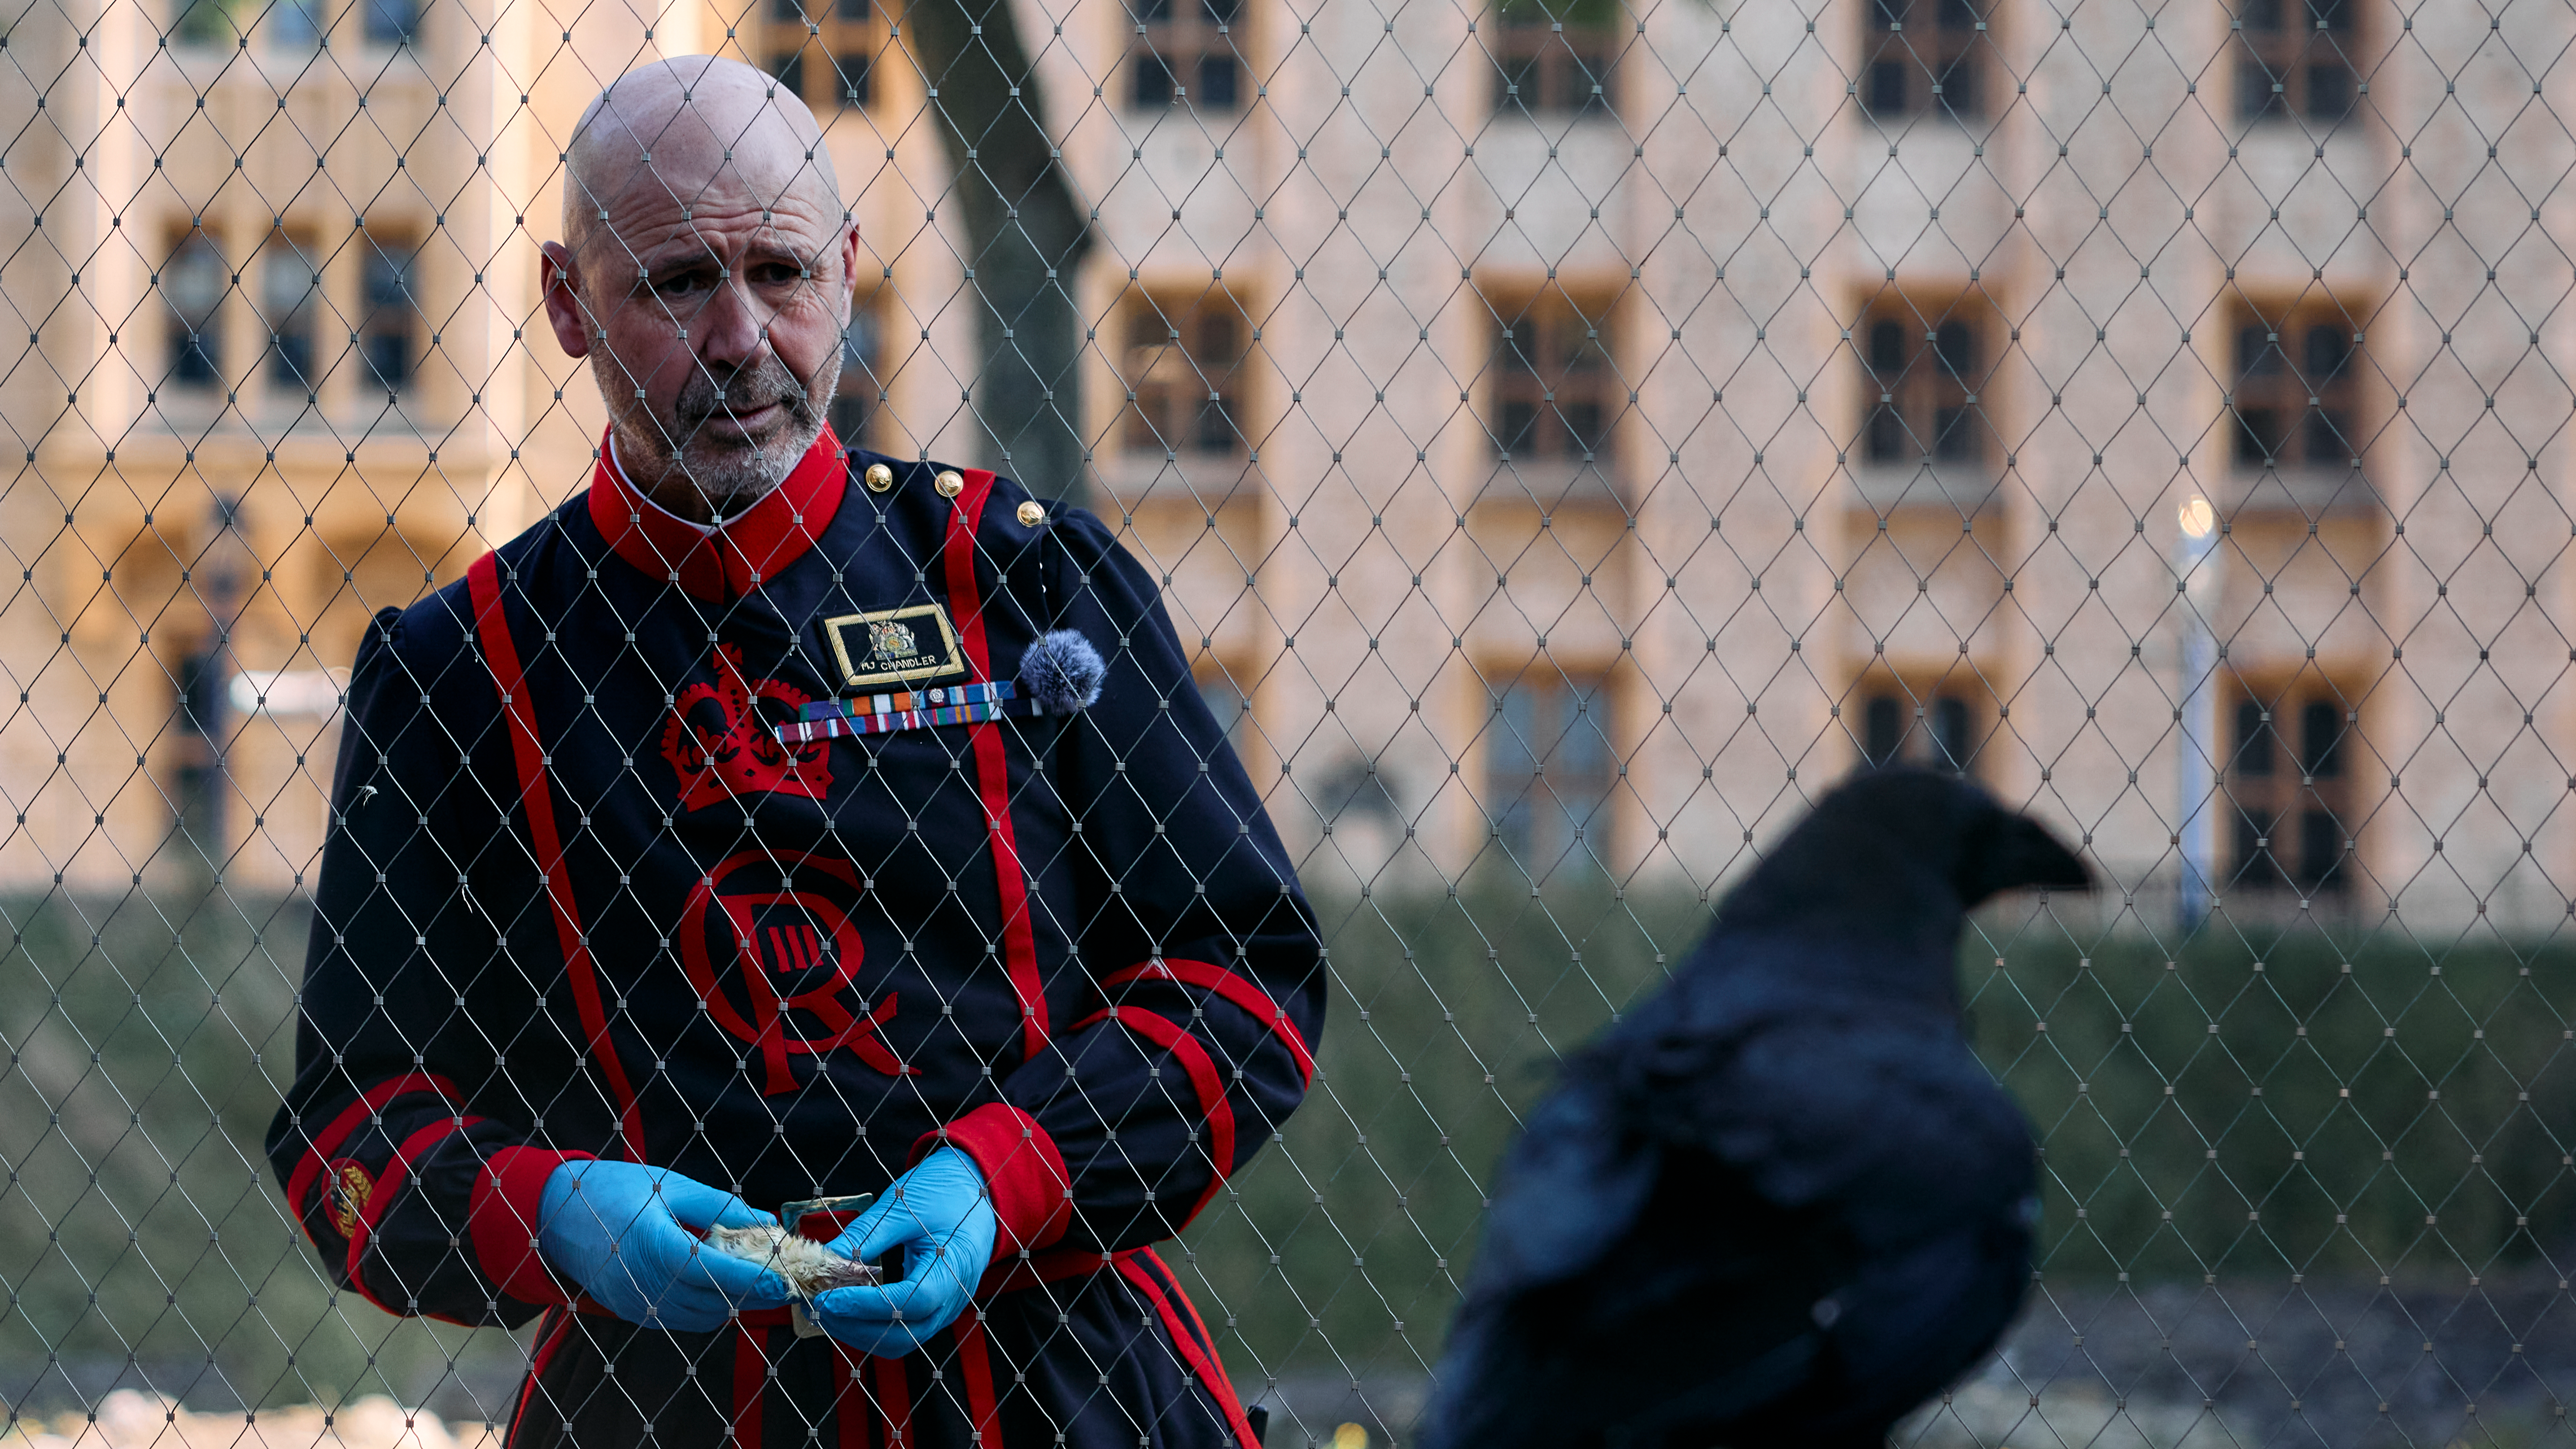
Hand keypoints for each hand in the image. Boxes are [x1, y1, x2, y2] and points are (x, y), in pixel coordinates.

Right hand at [537, 1160, 790, 1330]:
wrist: (556, 1214)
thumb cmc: (615, 1191)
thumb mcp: (671, 1186)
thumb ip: (720, 1206)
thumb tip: (765, 1221)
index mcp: (656, 1247)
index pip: (717, 1274)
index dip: (755, 1280)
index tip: (785, 1280)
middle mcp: (646, 1284)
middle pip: (714, 1302)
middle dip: (754, 1296)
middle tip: (785, 1283)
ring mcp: (637, 1304)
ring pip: (701, 1317)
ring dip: (733, 1305)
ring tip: (759, 1285)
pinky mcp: (632, 1312)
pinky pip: (681, 1319)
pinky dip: (707, 1308)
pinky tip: (722, 1288)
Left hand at [810, 1148, 997, 1355]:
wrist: (975, 1192)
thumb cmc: (944, 1193)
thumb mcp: (902, 1207)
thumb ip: (865, 1236)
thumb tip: (824, 1260)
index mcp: (954, 1268)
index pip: (910, 1302)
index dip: (866, 1305)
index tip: (829, 1298)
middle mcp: (953, 1298)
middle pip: (903, 1335)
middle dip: (855, 1326)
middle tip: (818, 1308)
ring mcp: (945, 1309)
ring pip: (900, 1340)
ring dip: (859, 1330)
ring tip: (827, 1309)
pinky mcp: (934, 1309)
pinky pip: (902, 1331)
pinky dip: (871, 1325)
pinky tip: (848, 1307)